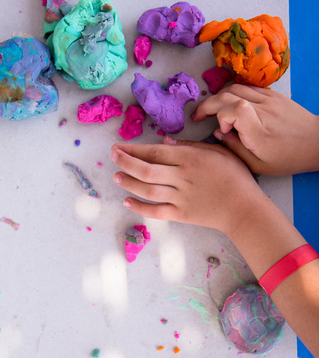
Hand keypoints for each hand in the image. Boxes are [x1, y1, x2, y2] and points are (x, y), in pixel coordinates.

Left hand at [111, 137, 263, 235]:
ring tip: (116, 177)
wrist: (244, 208)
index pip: (156, 152)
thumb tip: (165, 143)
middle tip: (113, 157)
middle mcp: (182, 177)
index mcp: (190, 159)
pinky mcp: (181, 214)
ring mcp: (180, 197)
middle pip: (147, 169)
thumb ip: (191, 146)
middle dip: (126, 162)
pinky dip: (140, 207)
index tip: (120, 146)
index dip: (134, 149)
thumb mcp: (217, 153)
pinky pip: (156, 211)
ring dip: (129, 182)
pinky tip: (127, 201)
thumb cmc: (235, 177)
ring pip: (148, 189)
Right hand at [192, 85, 318, 175]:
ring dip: (218, 97)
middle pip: (227, 94)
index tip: (222, 130)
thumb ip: (235, 149)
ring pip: (234, 87)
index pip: (232, 109)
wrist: (316, 141)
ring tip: (211, 110)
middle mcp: (263, 111)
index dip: (220, 116)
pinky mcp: (272, 94)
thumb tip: (218, 133)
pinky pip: (246, 87)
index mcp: (259, 131)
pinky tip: (229, 104)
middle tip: (197, 117)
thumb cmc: (288, 157)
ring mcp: (268, 99)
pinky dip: (232, 93)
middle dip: (207, 104)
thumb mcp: (259, 165)